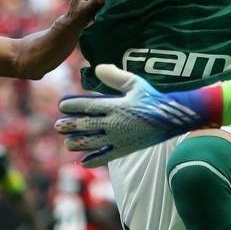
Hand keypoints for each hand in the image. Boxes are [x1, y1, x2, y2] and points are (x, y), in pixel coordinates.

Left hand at [56, 65, 221, 167]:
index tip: (61, 106)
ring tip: (67, 143)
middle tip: (57, 126)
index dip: (74, 106)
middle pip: (87, 126)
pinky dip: (95, 160)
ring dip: (79, 144)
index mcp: (117, 106)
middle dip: (71, 126)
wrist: (173, 117)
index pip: (90, 106)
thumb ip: (115, 76)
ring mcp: (120, 138)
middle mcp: (116, 124)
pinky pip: (107, 157)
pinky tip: (84, 162)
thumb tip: (97, 68)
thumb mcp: (135, 82)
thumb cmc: (153, 97)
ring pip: (94, 143)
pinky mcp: (126, 149)